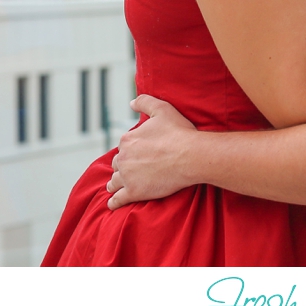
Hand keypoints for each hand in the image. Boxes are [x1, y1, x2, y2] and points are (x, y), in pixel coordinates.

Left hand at [107, 94, 199, 209]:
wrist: (191, 156)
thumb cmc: (179, 133)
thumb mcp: (162, 109)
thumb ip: (144, 102)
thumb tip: (130, 103)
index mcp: (127, 139)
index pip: (123, 146)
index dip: (132, 150)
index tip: (140, 153)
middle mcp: (123, 157)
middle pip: (118, 164)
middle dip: (123, 167)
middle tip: (133, 170)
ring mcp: (127, 176)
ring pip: (114, 182)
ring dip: (116, 183)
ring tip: (119, 187)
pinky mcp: (134, 192)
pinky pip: (117, 200)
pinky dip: (114, 202)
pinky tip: (114, 204)